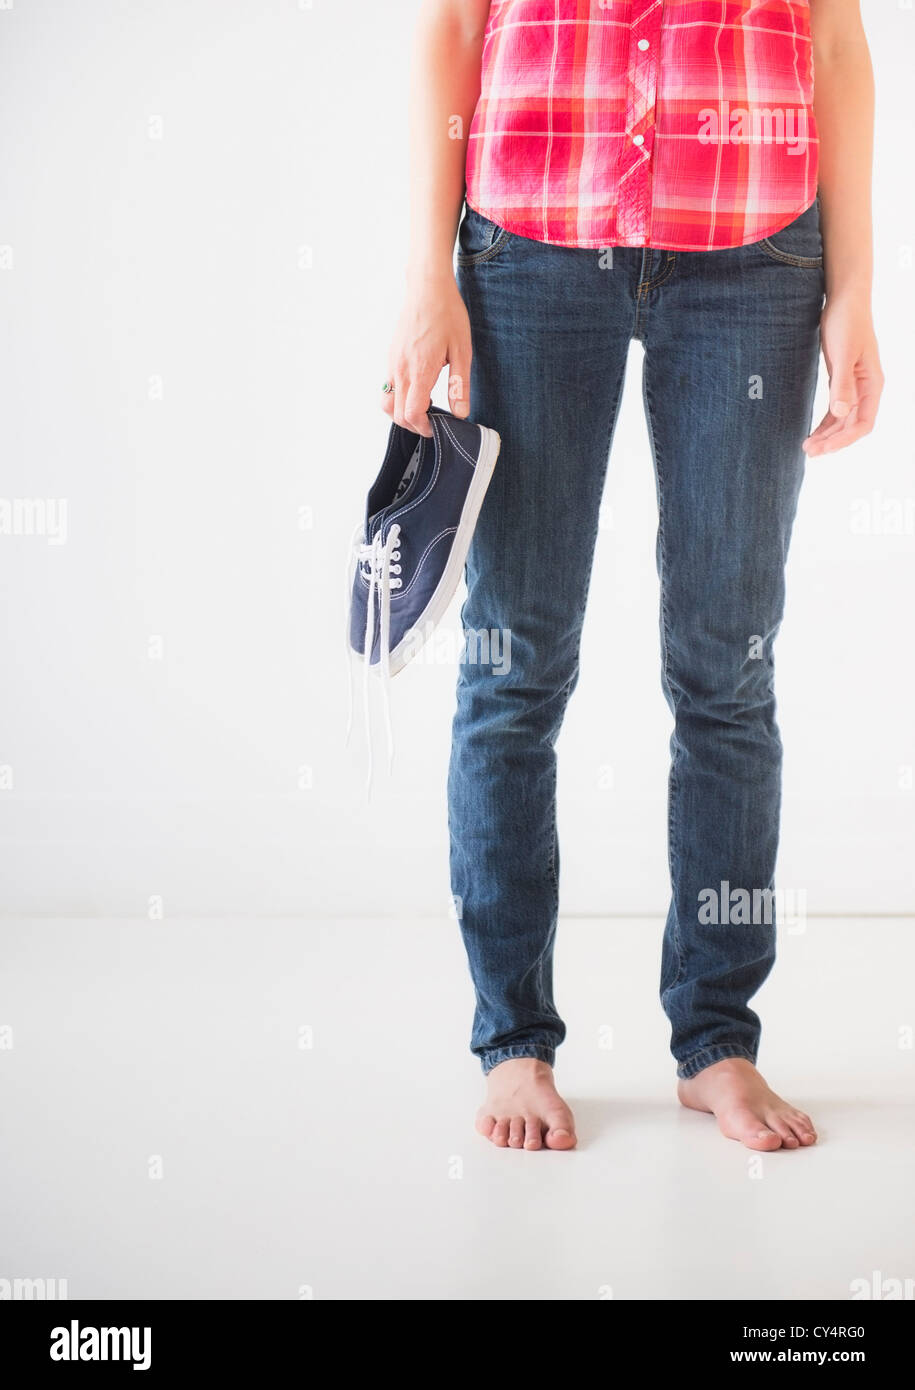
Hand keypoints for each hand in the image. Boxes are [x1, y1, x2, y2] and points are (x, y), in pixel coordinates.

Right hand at [382, 271, 471, 437]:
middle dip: (414, 425)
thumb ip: (460, 385)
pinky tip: (419, 388)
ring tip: (424, 407)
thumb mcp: (462, 351)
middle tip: (434, 422)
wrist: (427, 287)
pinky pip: (388, 386)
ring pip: (387, 402)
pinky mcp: (390, 356)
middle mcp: (400, 369)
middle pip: (397, 414)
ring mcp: (392, 363)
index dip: (425, 428)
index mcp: (419, 370)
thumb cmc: (447, 314)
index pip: (412, 414)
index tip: (439, 428)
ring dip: (402, 413)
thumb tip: (461, 413)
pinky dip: (399, 397)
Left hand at [804, 294, 883, 456]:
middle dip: (832, 441)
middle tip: (808, 452)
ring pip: (842, 421)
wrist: (843, 299)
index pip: (863, 423)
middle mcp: (866, 389)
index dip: (844, 439)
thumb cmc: (846, 322)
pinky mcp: (841, 380)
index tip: (824, 447)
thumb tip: (840, 413)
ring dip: (827, 435)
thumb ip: (842, 384)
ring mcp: (854, 386)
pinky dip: (825, 423)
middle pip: (852, 426)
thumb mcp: (843, 353)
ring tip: (807, 447)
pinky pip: (835, 410)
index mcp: (872, 384)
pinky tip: (812, 432)